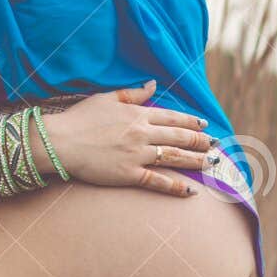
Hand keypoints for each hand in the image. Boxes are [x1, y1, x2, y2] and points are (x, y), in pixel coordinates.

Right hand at [43, 78, 216, 195]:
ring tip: (211, 163)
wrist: (59, 142)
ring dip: (196, 161)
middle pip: (179, 137)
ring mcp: (137, 155)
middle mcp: (142, 134)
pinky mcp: (129, 174)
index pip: (173, 117)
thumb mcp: (106, 98)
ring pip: (174, 157)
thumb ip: (133, 94)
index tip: (204, 125)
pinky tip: (190, 191)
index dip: (191, 121)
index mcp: (138, 114)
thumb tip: (153, 85)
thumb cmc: (80, 119)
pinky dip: (175, 186)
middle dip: (201, 141)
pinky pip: (158, 181)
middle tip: (216, 146)